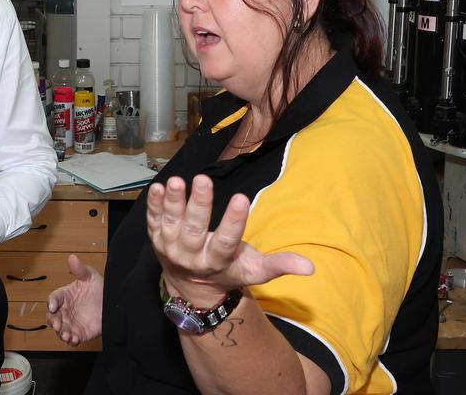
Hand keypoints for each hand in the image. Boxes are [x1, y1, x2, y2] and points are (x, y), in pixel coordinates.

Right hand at [46, 254, 103, 345]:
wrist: (113, 304)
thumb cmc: (99, 288)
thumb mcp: (90, 276)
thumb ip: (80, 270)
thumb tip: (72, 257)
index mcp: (65, 296)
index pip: (53, 299)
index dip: (51, 303)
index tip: (53, 306)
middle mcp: (65, 311)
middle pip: (52, 317)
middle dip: (53, 322)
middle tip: (57, 325)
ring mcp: (71, 323)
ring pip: (60, 330)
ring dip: (61, 333)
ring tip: (65, 334)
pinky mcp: (80, 333)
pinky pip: (72, 339)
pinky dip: (71, 340)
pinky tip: (73, 339)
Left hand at [146, 175, 313, 305]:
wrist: (192, 286)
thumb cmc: (228, 270)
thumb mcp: (254, 270)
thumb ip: (279, 265)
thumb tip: (311, 268)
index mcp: (218, 262)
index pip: (227, 242)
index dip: (234, 222)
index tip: (241, 198)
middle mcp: (192, 256)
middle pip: (195, 230)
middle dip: (199, 205)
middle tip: (204, 180)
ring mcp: (171, 247)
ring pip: (171, 223)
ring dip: (173, 202)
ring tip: (177, 181)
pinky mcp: (157, 238)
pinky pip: (154, 221)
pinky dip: (154, 205)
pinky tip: (157, 187)